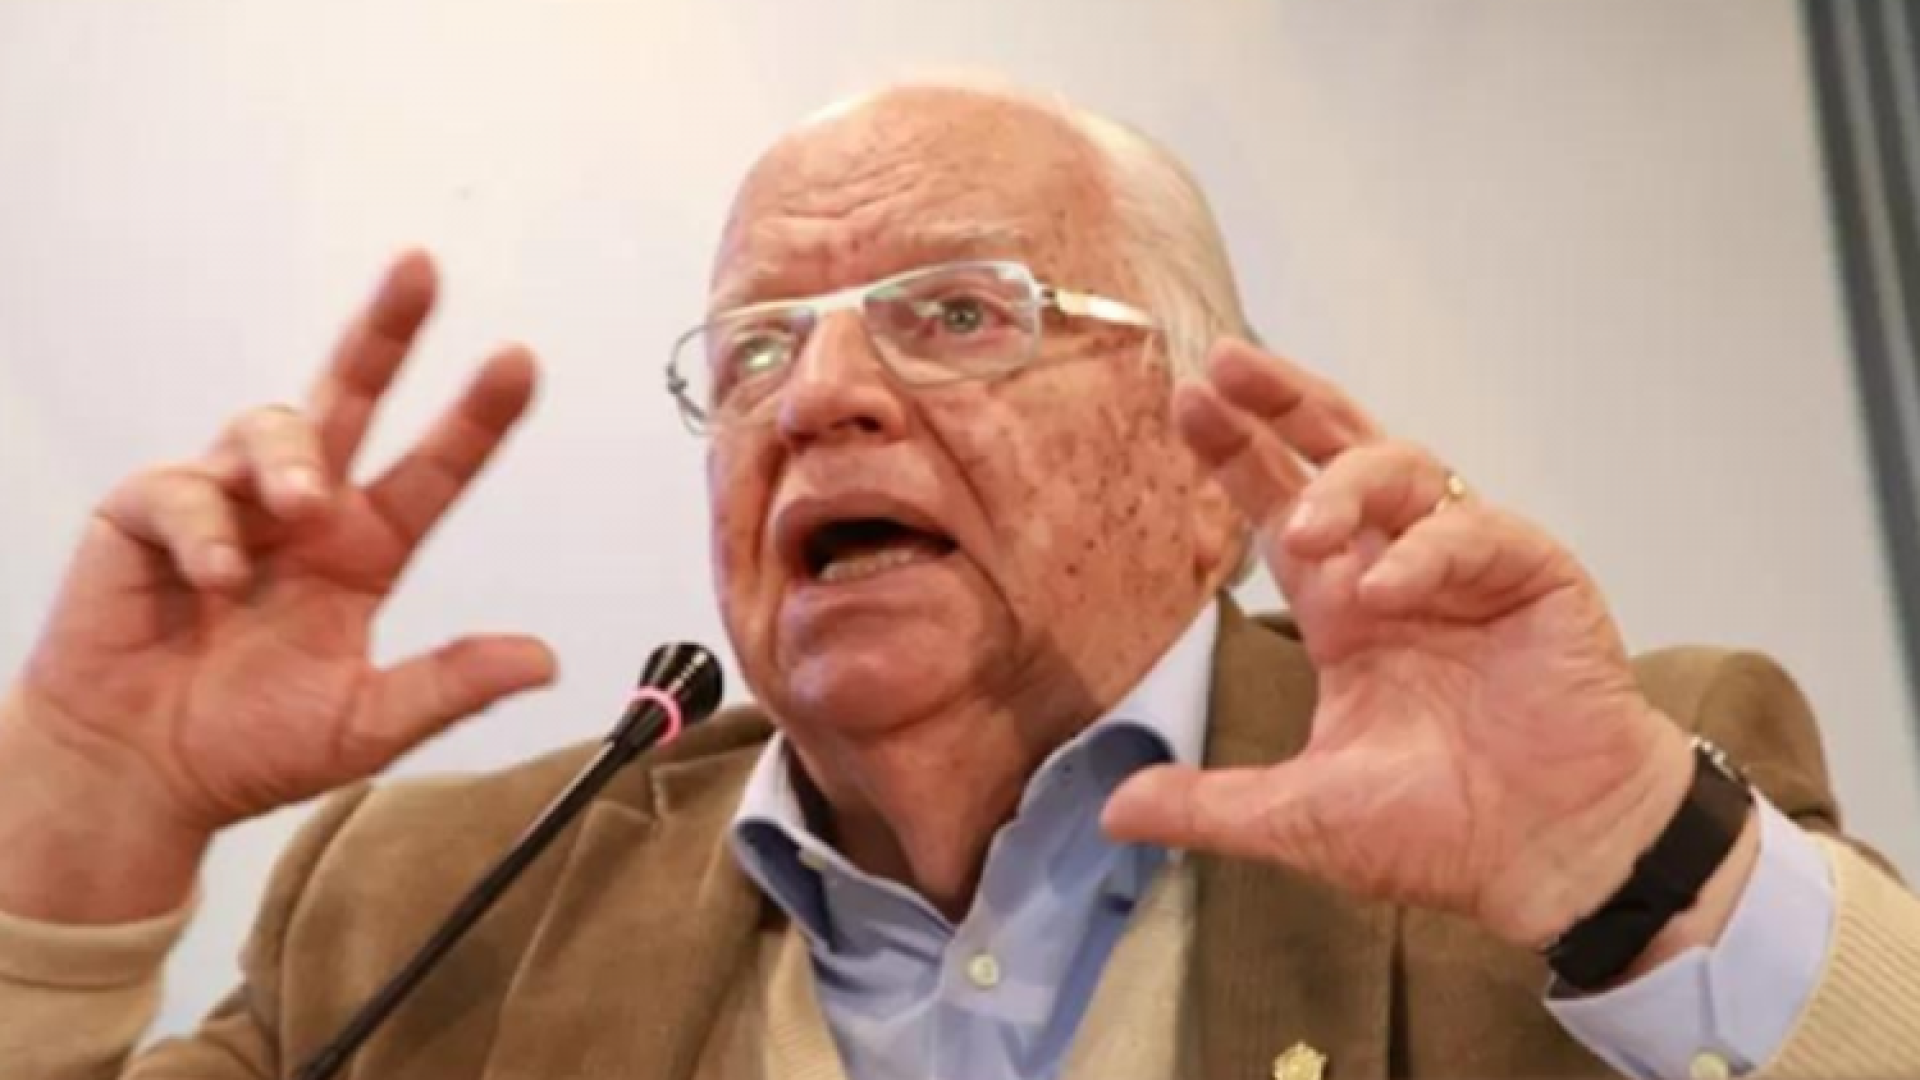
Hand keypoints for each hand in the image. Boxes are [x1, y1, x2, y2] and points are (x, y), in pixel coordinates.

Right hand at [1, 253, 554, 903]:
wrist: (137, 776)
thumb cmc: (249, 748)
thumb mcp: (365, 724)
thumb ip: (449, 687)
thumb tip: (545, 660)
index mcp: (364, 551)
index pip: (434, 469)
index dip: (476, 417)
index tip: (521, 361)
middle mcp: (303, 513)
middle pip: (350, 397)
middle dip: (385, 331)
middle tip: (421, 269)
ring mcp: (227, 504)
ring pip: (270, 426)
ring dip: (291, 459)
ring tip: (298, 511)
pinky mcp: (148, 515)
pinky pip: (182, 487)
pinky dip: (206, 528)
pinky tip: (214, 581)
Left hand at [1104, 338, 1694, 947]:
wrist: (1554, 860)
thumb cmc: (1440, 833)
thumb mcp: (1301, 818)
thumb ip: (1209, 803)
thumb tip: (1110, 813)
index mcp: (1344, 609)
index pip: (1279, 508)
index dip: (1238, 454)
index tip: (1185, 403)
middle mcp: (1399, 570)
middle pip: (1338, 452)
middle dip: (1284, 403)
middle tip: (1227, 367)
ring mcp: (1469, 567)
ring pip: (1405, 469)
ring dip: (1346, 484)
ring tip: (1303, 527)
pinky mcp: (1535, 575)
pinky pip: (1475, 533)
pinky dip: (1427, 553)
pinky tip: (1388, 588)